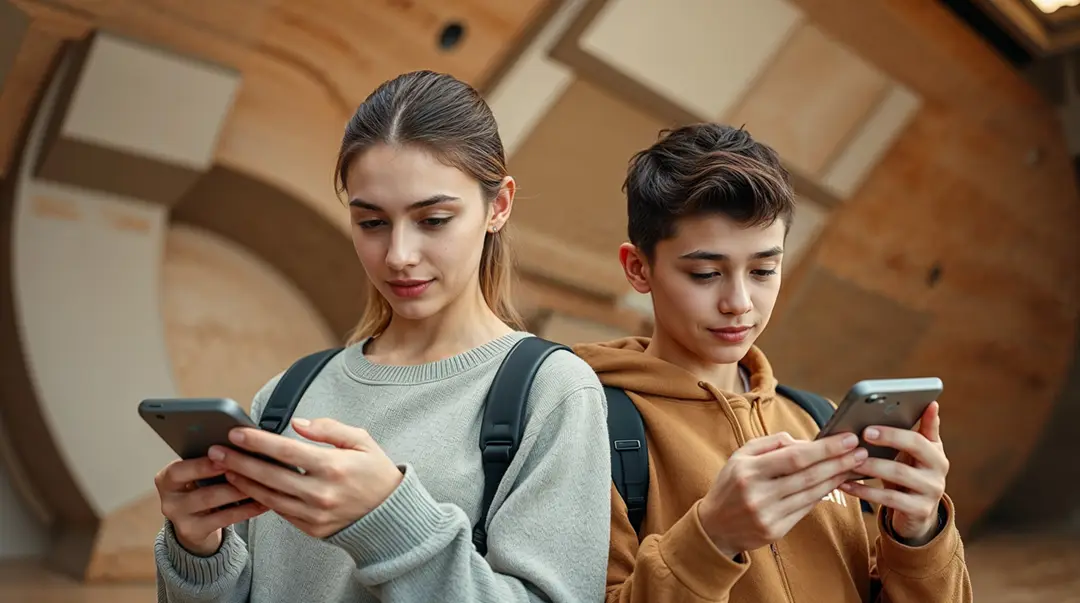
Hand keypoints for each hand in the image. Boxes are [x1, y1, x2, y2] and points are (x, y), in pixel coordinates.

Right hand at [154, 457, 267, 555]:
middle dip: (227, 479)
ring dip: (240, 492)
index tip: (225, 457)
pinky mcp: (194, 532)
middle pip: (199, 490)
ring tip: (262, 483)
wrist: (192, 523)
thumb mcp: (196, 475)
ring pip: (213, 503)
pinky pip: (224, 519)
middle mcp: (169, 500)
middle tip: (250, 469)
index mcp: (166, 479)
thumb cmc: (200, 488)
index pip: (178, 470)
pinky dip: (246, 509)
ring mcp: (179, 519)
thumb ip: (209, 462)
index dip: (202, 465)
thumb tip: (237, 446)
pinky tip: (262, 502)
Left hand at [208, 418, 403, 537]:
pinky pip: (279, 511)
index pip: (286, 451)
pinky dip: (259, 498)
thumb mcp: (362, 441)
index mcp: (334, 467)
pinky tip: (246, 486)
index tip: (236, 432)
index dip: (257, 441)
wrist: (390, 514)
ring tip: (223, 469)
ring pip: (268, 496)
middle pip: (269, 475)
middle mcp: (321, 492)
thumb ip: (330, 429)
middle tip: (214, 451)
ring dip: (243, 482)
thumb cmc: (376, 473)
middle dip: (238, 461)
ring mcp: (314, 513)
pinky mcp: (310, 528)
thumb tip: (298, 423)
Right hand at [697, 431, 867, 556]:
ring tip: (854, 466)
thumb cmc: (730, 485)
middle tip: (861, 452)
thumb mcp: (741, 456)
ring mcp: (767, 515)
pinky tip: (834, 483)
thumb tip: (804, 442)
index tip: (847, 438)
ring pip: (811, 494)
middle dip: (838, 462)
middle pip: (808, 476)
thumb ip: (771, 444)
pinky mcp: (775, 531)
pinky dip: (822, 495)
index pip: (795, 457)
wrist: (713, 527)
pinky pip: (805, 509)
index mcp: (749, 470)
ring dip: (836, 479)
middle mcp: (758, 494)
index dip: (825, 448)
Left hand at [840, 402, 947, 544]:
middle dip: (888, 438)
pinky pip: (889, 499)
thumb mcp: (918, 453)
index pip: (921, 433)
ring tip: (849, 459)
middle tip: (862, 433)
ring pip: (899, 473)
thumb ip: (921, 430)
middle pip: (914, 448)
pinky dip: (864, 491)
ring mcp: (932, 491)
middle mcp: (939, 470)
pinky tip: (844, 484)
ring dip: (871, 465)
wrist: (917, 512)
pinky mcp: (920, 510)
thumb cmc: (911, 473)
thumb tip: (931, 404)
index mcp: (936, 451)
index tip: (874, 422)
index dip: (900, 427)